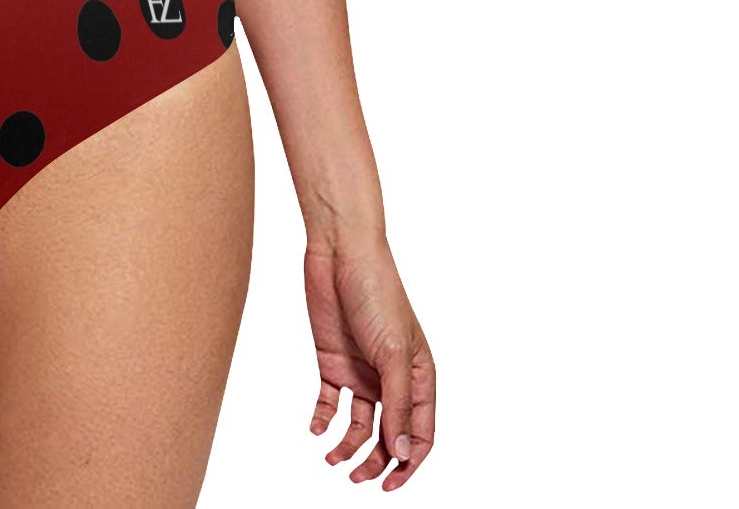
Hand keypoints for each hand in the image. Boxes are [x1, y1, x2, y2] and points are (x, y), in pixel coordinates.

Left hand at [304, 239, 434, 488]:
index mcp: (419, 377)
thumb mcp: (392, 353)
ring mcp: (362, 371)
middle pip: (390, 436)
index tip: (389, 485)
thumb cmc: (377, 293)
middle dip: (376, 462)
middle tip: (356, 478)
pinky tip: (316, 430)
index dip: (410, 463)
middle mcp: (392, 379)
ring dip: (348, 447)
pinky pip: (329, 401)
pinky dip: (323, 419)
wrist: (339, 253)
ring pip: (360, 425)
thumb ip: (398, 405)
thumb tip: (404, 455)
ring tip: (332, 459)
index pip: (421, 434)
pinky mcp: (333, 361)